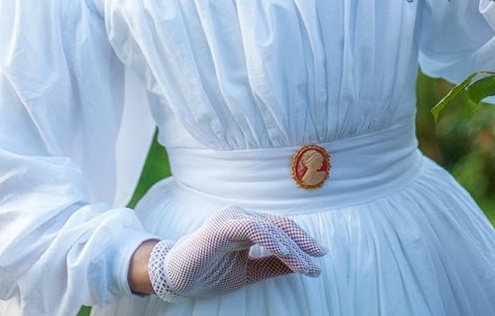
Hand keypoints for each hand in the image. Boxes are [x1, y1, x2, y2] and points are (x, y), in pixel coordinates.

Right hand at [147, 204, 326, 301]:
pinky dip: (273, 241)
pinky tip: (287, 255)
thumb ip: (272, 265)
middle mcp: (240, 215)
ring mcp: (230, 218)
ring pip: (269, 228)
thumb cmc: (208, 273)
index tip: (320, 258)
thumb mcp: (248, 273)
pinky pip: (253, 230)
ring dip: (291, 248)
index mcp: (246, 223)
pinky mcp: (220, 228)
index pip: (279, 228)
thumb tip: (301, 264)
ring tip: (307, 266)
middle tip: (318, 262)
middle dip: (301, 245)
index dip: (301, 241)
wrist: (174, 279)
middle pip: (279, 225)